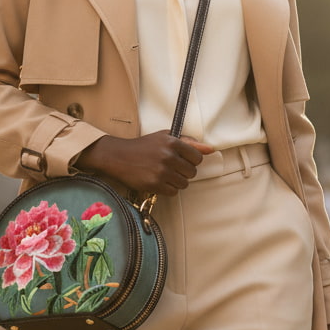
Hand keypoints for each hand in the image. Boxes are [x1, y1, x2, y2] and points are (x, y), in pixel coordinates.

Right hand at [76, 131, 214, 195]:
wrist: (118, 156)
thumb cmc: (144, 146)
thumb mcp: (164, 137)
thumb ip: (189, 142)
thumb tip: (210, 149)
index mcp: (172, 142)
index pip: (197, 158)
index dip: (191, 160)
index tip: (182, 160)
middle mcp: (168, 156)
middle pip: (192, 172)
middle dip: (184, 171)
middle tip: (171, 167)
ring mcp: (161, 171)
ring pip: (184, 183)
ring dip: (176, 181)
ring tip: (164, 174)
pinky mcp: (154, 184)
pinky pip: (173, 192)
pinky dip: (168, 189)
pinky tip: (159, 181)